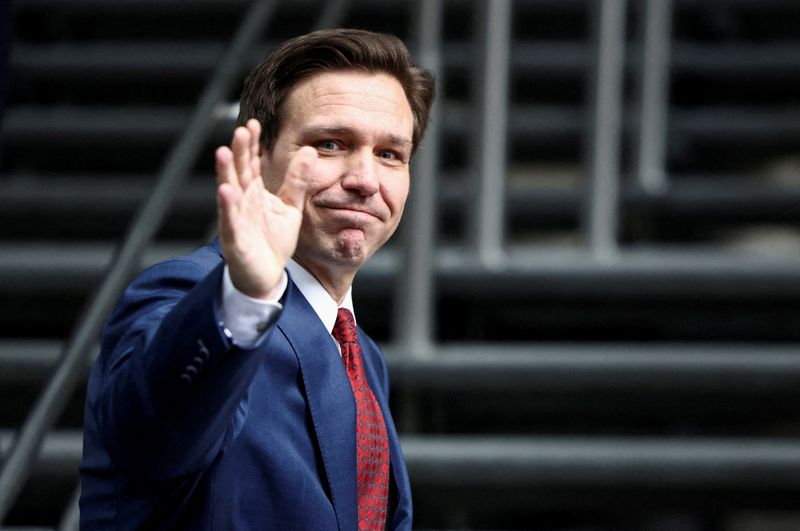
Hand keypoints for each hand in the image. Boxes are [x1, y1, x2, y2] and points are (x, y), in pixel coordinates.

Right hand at [215, 119, 313, 298]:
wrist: (266, 276)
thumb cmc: (273, 241)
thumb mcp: (290, 206)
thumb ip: (297, 179)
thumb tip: (310, 150)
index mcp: (254, 192)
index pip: (251, 163)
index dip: (251, 145)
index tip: (253, 124)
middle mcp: (242, 201)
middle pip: (239, 172)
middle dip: (239, 152)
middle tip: (241, 130)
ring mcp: (235, 218)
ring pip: (229, 191)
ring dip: (225, 173)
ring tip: (223, 153)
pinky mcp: (234, 238)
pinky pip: (229, 220)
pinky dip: (227, 206)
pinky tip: (225, 190)